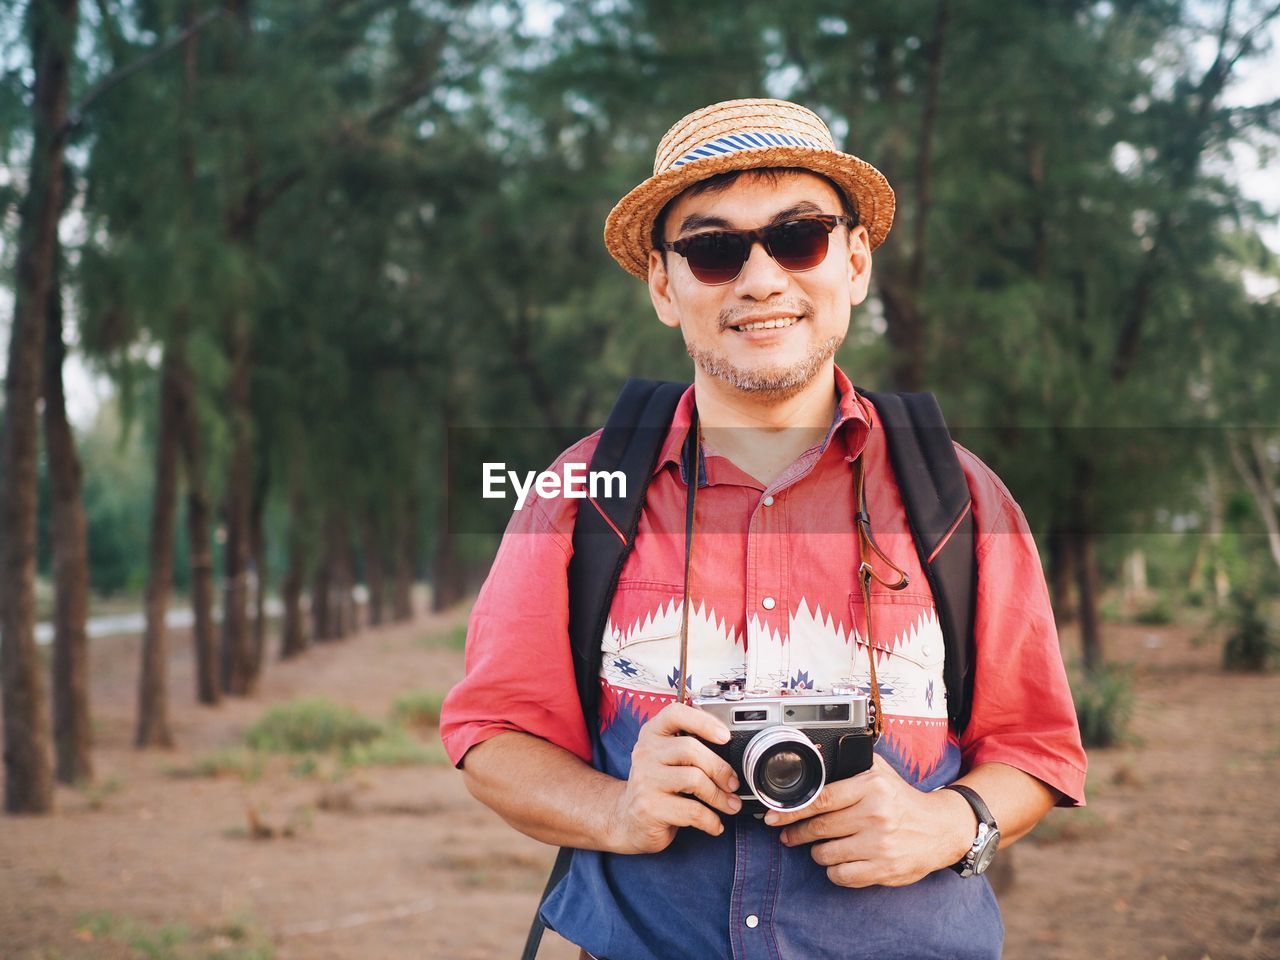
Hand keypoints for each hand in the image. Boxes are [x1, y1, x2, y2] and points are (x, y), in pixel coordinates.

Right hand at [607, 702, 742, 854]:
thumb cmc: (656, 786)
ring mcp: (645, 780)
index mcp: (652, 734)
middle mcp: (645, 753)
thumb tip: (732, 755)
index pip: (675, 714)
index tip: (725, 736)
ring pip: (694, 779)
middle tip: (733, 783)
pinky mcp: (650, 808)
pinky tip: (715, 823)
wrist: (626, 820)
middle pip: (691, 749)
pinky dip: (711, 820)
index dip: (703, 721)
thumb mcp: (667, 759)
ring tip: (730, 805)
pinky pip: (692, 811)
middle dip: (720, 769)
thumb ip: (690, 748)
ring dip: (720, 796)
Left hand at [762, 755, 974, 887]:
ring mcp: (880, 845)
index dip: (791, 810)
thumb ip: (849, 765)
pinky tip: (838, 861)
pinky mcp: (884, 870)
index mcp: (871, 788)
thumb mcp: (880, 773)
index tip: (773, 816)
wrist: (940, 829)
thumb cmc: (902, 800)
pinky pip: (842, 876)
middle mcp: (875, 815)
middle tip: (787, 835)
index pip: (820, 799)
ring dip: (817, 852)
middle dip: (796, 833)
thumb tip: (813, 758)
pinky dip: (834, 871)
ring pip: (826, 854)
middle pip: (819, 828)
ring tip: (821, 846)